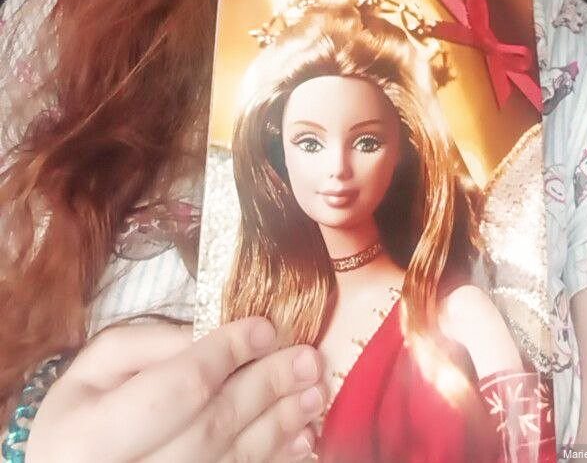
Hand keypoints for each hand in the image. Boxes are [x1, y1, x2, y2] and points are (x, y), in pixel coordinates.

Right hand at [26, 318, 324, 462]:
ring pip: (230, 462)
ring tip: (314, 390)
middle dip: (266, 388)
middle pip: (212, 427)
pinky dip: (274, 460)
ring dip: (280, 424)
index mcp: (92, 434)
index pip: (178, 388)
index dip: (226, 353)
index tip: (265, 326)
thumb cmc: (82, 414)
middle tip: (308, 357)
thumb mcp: (98, 367)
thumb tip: (213, 333)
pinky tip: (302, 435)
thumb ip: (149, 344)